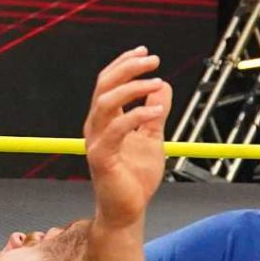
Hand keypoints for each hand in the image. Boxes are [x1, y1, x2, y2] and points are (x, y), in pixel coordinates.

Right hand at [83, 48, 169, 228]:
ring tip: (157, 82)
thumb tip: (163, 85)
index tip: (145, 52)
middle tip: (153, 60)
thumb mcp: (152, 136)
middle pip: (104, 86)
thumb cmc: (136, 174)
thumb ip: (156, 112)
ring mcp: (96, 142)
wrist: (129, 208)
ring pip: (105, 103)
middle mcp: (96, 127)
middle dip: (128, 68)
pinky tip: (156, 111)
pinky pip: (115, 131)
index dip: (124, 64)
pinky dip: (136, 116)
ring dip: (132, 88)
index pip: (109, 83)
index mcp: (106, 120)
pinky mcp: (101, 158)